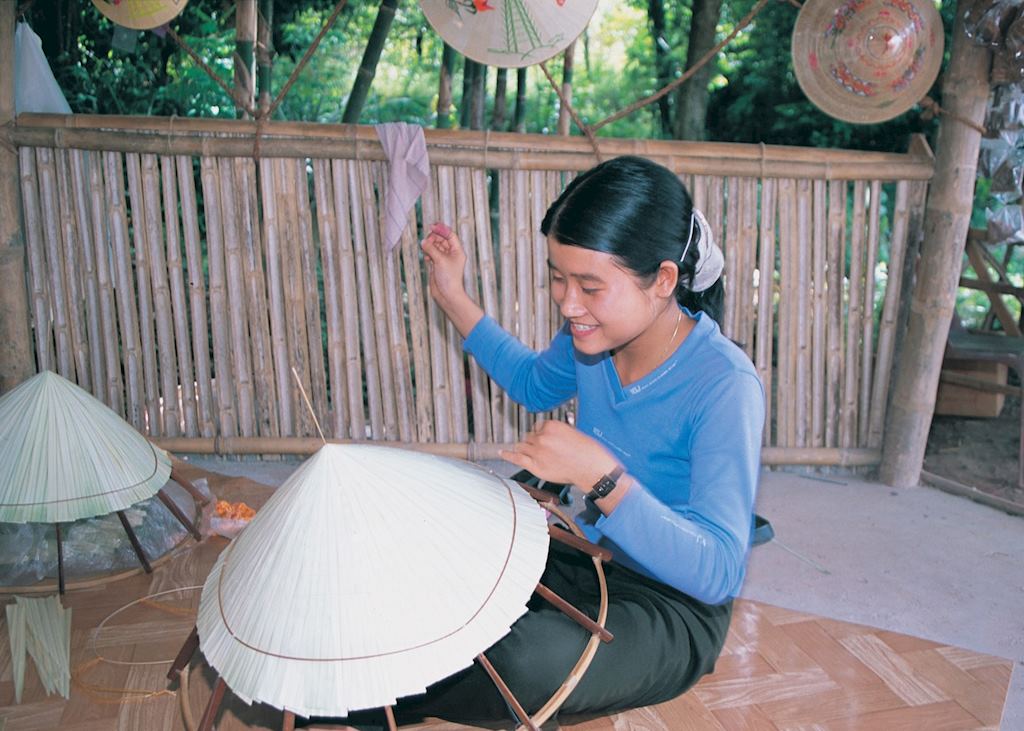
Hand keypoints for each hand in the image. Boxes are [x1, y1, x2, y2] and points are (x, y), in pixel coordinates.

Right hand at [421, 222, 467, 307]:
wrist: (447, 295)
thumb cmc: (449, 278)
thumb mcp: (440, 260)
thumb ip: (431, 249)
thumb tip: (423, 241)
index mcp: (457, 251)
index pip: (450, 235)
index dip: (441, 230)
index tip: (432, 227)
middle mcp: (452, 254)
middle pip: (442, 239)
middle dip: (434, 238)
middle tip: (427, 241)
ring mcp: (444, 260)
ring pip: (436, 247)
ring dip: (430, 246)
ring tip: (426, 251)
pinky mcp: (438, 265)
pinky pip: (432, 254)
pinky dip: (428, 254)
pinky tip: (427, 259)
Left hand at [500, 420, 618, 490]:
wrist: (593, 469)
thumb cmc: (588, 452)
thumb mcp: (572, 433)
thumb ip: (556, 433)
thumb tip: (547, 436)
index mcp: (551, 426)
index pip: (538, 427)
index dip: (541, 435)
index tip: (546, 440)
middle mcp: (542, 437)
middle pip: (529, 437)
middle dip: (535, 443)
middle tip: (545, 451)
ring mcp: (537, 451)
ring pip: (522, 446)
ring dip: (526, 449)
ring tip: (533, 454)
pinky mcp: (535, 465)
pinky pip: (516, 457)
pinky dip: (508, 454)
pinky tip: (502, 452)